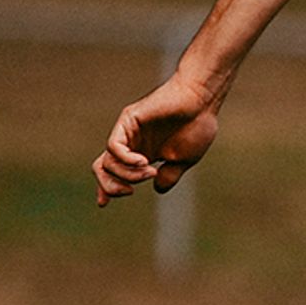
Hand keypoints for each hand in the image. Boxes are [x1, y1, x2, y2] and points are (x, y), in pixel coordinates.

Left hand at [92, 75, 222, 204]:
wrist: (202, 101)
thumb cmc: (197, 126)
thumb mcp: (184, 159)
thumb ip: (170, 175)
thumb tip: (157, 188)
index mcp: (143, 153)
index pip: (113, 172)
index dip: (106, 188)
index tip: (104, 203)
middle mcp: (131, 143)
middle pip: (103, 169)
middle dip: (110, 186)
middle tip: (129, 192)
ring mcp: (128, 132)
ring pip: (108, 161)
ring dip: (128, 174)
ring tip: (152, 172)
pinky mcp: (128, 120)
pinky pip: (113, 146)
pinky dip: (125, 159)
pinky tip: (144, 162)